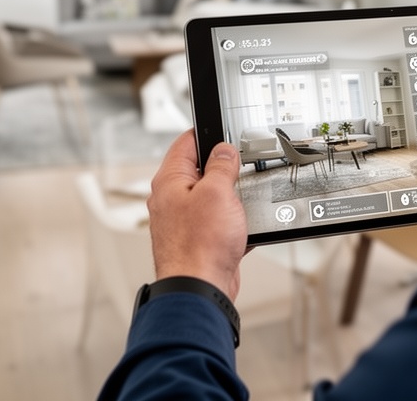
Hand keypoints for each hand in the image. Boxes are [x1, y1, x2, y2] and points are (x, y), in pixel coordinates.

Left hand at [147, 131, 247, 299]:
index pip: (185, 143)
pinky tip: (245, 226)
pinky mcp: (200, 240)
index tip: (223, 128)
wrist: (200, 288)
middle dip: (224, 168)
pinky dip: (235, 222)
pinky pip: (220, 222)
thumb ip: (221, 166)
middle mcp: (173, 200)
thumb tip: (224, 151)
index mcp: (170, 181)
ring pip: (213, 197)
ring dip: (232, 197)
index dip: (206, 132)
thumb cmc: (199, 246)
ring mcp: (186, 221)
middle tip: (240, 165)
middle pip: (200, 170)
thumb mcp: (217, 192)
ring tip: (243, 200)